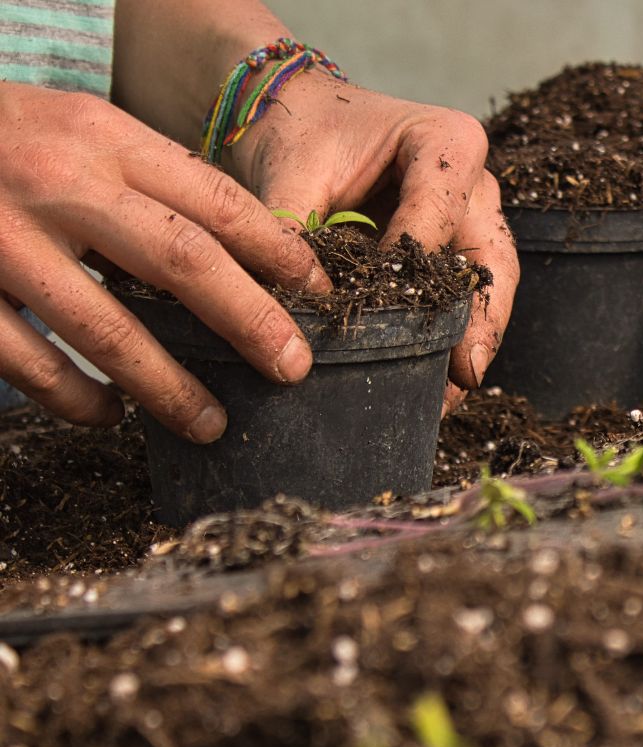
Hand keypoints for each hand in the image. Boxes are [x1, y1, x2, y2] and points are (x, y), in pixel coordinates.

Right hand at [0, 82, 332, 440]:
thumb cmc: (4, 140)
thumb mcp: (78, 134)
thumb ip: (148, 186)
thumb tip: (240, 264)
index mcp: (100, 136)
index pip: (214, 199)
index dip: (278, 252)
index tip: (320, 294)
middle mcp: (57, 181)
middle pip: (182, 261)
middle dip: (250, 321)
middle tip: (292, 368)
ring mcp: (3, 238)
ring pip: (107, 330)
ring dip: (170, 388)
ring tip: (212, 425)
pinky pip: (31, 365)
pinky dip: (78, 400)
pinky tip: (110, 416)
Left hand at [228, 73, 518, 412]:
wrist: (302, 126)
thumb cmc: (302, 138)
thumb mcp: (291, 176)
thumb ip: (292, 234)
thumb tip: (286, 310)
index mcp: (445, 142)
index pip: (439, 209)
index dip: (415, 262)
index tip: (389, 308)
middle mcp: (474, 184)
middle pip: (491, 259)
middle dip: (482, 320)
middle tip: (465, 373)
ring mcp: (472, 223)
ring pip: (490, 288)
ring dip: (473, 342)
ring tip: (452, 394)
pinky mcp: (457, 256)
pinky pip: (467, 302)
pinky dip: (454, 342)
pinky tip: (438, 384)